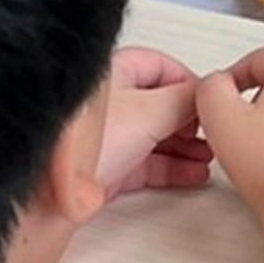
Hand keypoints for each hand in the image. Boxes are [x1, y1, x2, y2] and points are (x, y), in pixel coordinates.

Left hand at [94, 46, 214, 197]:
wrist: (50, 197)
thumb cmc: (82, 148)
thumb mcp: (150, 112)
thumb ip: (186, 99)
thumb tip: (209, 91)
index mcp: (112, 74)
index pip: (160, 66)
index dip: (188, 83)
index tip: (210, 100)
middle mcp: (108, 103)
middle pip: (159, 103)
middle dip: (189, 119)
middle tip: (213, 130)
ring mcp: (105, 137)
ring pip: (154, 135)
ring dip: (185, 146)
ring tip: (209, 156)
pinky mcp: (104, 168)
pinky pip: (146, 163)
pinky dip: (171, 167)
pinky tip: (192, 174)